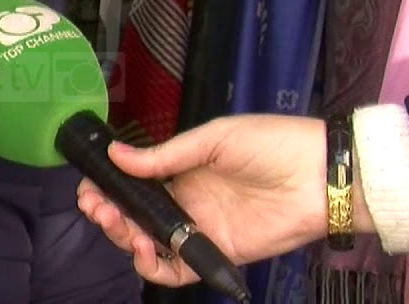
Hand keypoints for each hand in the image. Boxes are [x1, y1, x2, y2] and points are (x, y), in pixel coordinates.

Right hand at [77, 114, 338, 286]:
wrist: (319, 175)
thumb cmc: (271, 145)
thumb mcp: (214, 138)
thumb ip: (165, 154)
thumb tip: (115, 154)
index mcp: (182, 170)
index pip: (134, 183)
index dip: (108, 186)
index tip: (88, 187)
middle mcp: (186, 201)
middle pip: (134, 216)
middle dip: (108, 213)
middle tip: (96, 207)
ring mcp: (199, 229)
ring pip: (148, 244)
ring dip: (124, 238)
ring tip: (118, 224)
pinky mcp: (216, 254)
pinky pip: (178, 271)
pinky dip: (154, 267)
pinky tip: (144, 250)